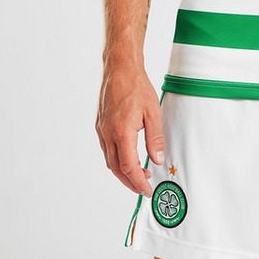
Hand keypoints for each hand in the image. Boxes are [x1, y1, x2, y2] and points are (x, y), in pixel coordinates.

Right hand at [96, 63, 164, 195]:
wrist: (120, 69)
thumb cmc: (137, 86)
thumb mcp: (153, 112)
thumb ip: (155, 138)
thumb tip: (158, 159)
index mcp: (122, 132)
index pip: (129, 167)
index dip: (138, 182)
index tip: (147, 190)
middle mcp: (108, 134)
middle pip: (116, 169)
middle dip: (130, 182)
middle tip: (143, 188)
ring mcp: (101, 130)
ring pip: (110, 161)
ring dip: (123, 172)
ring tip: (140, 174)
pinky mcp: (100, 125)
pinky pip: (107, 150)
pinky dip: (117, 160)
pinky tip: (128, 157)